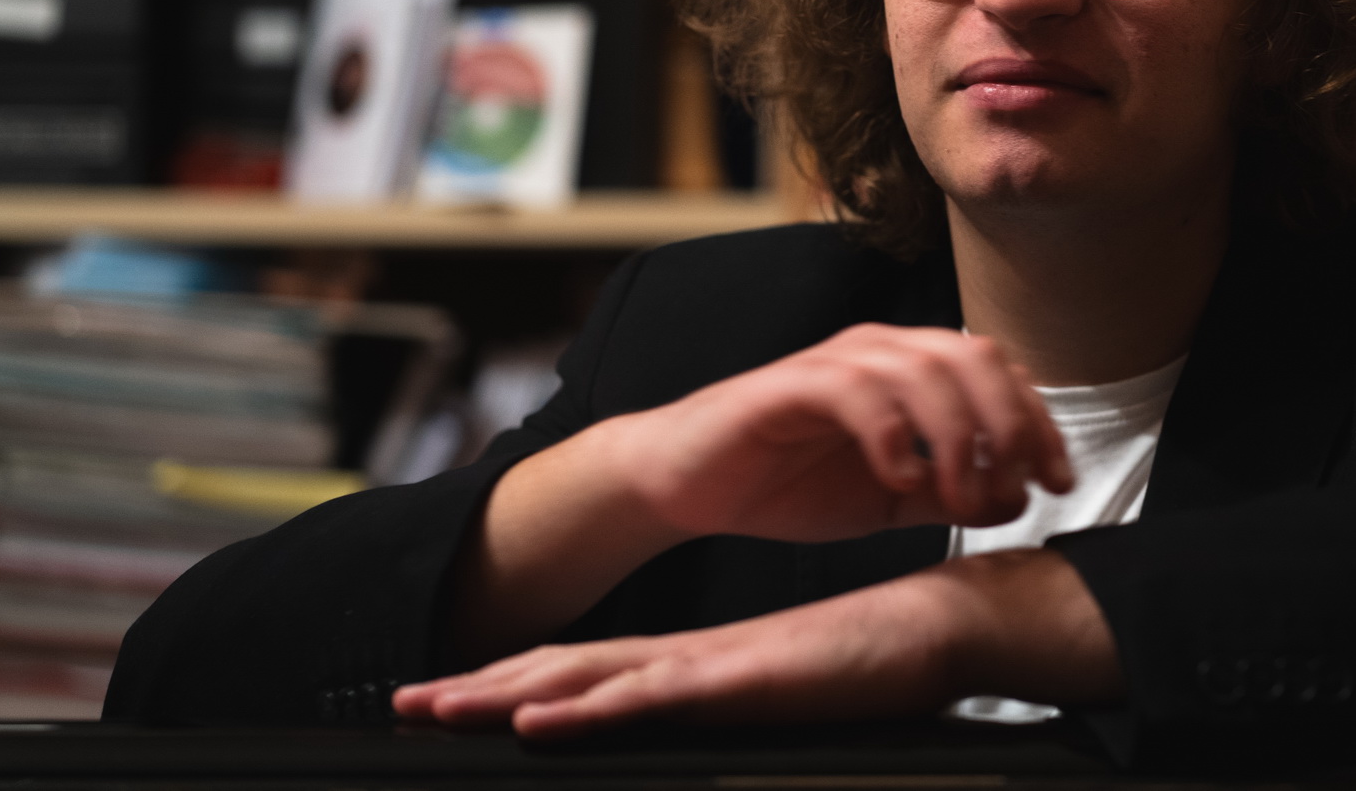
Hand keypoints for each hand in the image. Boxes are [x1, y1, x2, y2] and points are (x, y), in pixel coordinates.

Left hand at [399, 550, 1122, 738]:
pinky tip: (535, 718)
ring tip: (436, 706)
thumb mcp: (794, 701)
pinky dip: (586, 704)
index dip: (520, 683)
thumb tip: (725, 729)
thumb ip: (750, 713)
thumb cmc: (884, 667)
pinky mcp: (741, 678)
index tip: (460, 699)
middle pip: (569, 670)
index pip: (593, 673)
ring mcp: (713, 665)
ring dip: (505, 694)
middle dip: (482, 687)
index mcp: (701, 665)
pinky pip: (648, 695)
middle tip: (407, 700)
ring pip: (588, 678)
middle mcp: (693, 658)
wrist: (948, 627)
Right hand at [450, 325, 1073, 661]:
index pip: (999, 371)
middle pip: (976, 357)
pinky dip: (893, 437)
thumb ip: (952, 494)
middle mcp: (880, 351)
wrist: (687, 484)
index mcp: (911, 370)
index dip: (1040, 422)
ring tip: (955, 498)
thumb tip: (1017, 499)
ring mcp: (835, 364)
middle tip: (1018, 487)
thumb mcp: (890, 500)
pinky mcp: (789, 386)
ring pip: (926, 369)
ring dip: (957, 438)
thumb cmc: (784, 483)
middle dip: (1012, 424)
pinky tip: (898, 480)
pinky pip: (858, 392)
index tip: (1058, 481)